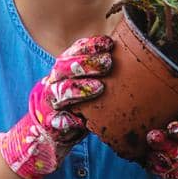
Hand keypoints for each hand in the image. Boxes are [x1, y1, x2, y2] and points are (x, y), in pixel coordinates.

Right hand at [0, 35, 111, 178]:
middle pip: (65, 67)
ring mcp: (50, 103)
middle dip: (87, 63)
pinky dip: (70, 121)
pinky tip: (81, 122)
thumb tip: (128, 57)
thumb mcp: (85, 86)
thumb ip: (98, 74)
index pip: (73, 52)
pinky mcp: (50, 125)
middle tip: (108, 62)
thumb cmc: (76, 106)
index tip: (108, 43)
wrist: (49, 134)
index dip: (90, 46)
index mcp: (62, 70)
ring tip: (100, 87)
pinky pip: (59, 121)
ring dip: (80, 88)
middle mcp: (53, 83)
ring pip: (61, 92)